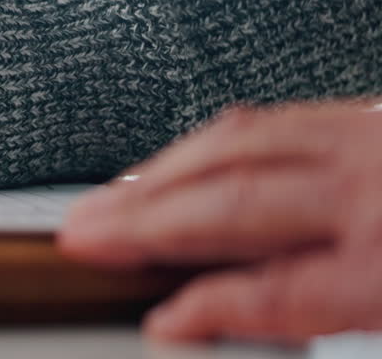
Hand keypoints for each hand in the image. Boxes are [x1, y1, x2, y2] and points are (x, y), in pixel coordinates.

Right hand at [58, 99, 381, 343]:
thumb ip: (318, 311)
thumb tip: (208, 315)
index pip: (273, 293)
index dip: (206, 309)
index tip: (160, 323)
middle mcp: (370, 191)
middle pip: (232, 203)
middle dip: (142, 221)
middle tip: (81, 234)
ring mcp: (368, 140)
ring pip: (236, 144)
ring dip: (159, 174)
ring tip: (108, 199)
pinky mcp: (370, 111)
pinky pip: (272, 117)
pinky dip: (212, 141)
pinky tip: (183, 160)